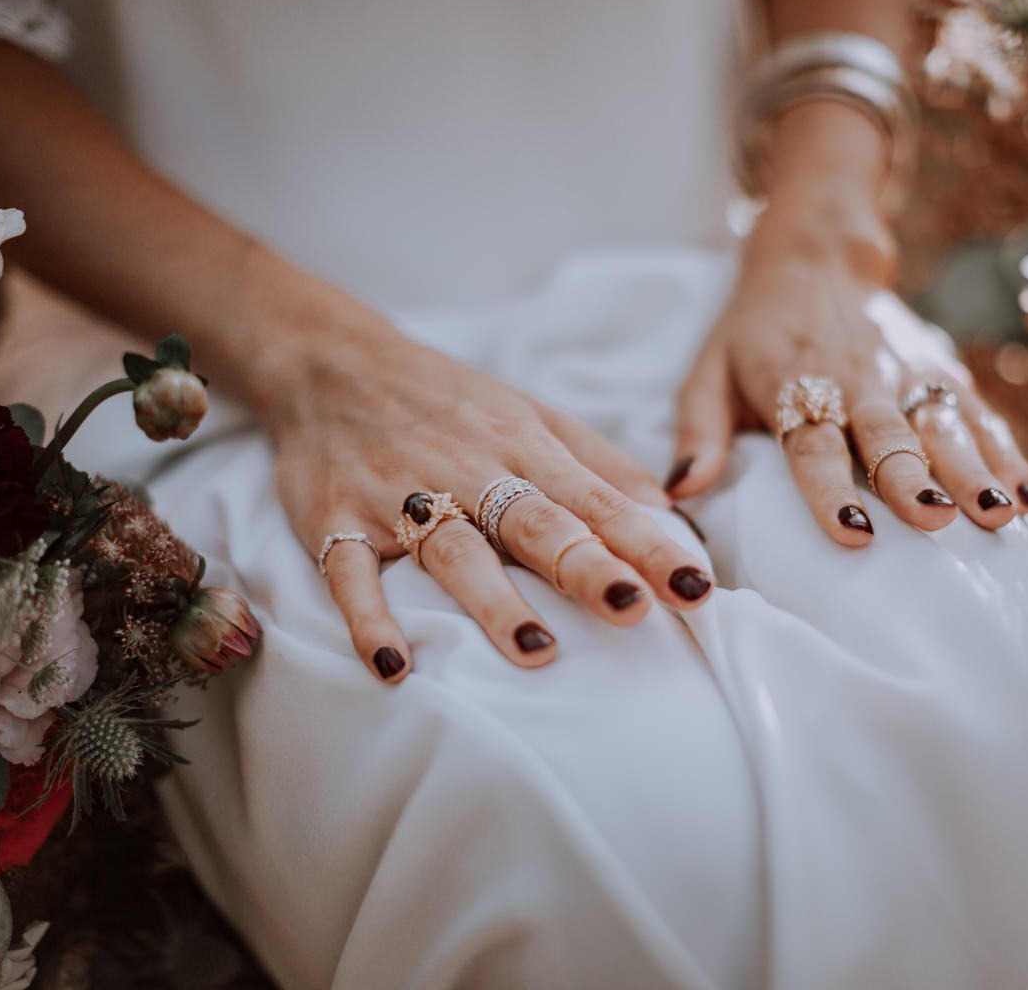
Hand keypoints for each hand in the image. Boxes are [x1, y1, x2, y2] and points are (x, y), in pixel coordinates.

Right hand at [264, 311, 715, 683]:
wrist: (331, 361)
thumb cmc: (447, 399)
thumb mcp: (529, 415)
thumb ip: (597, 464)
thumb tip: (668, 509)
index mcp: (523, 448)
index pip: (597, 502)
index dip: (647, 545)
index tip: (696, 587)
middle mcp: (468, 470)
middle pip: (535, 523)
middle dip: (586, 566)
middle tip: (632, 609)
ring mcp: (399, 495)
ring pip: (453, 550)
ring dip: (493, 601)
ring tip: (536, 653)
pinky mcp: (335, 519)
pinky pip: (351, 572)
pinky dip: (369, 619)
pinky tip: (394, 666)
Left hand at [666, 201, 1027, 545]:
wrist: (815, 256)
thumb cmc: (753, 332)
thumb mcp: (708, 371)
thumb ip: (698, 432)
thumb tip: (681, 492)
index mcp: (793, 383)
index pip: (812, 442)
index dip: (831, 488)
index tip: (853, 532)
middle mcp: (856, 379)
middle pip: (888, 435)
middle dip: (914, 478)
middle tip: (936, 519)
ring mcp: (905, 373)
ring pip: (943, 425)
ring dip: (973, 469)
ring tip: (1001, 513)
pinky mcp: (938, 370)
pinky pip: (976, 414)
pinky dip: (1006, 452)